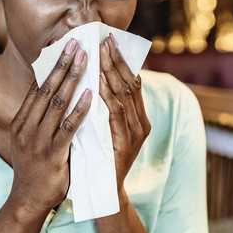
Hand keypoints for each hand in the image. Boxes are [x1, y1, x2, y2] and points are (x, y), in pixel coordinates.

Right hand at [8, 39, 90, 215]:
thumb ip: (38, 117)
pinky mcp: (52, 154)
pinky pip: (68, 127)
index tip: (62, 45)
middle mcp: (26, 127)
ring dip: (72, 79)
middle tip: (76, 43)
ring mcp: (37, 140)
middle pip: (46, 88)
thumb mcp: (29, 138)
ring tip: (85, 59)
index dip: (50, 64)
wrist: (28, 200)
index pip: (36, 86)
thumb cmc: (33, 167)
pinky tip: (90, 94)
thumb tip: (51, 91)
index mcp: (20, 121)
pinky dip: (79, 109)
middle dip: (62, 64)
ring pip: (56, 103)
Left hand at [99, 35, 150, 189]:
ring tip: (101, 53)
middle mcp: (141, 124)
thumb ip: (103, 110)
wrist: (105, 194)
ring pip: (124, 95)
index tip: (107, 41)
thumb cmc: (100, 161)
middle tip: (104, 39)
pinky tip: (99, 81)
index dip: (121, 61)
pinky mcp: (125, 145)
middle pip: (130, 83)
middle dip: (116, 60)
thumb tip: (91, 81)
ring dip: (112, 72)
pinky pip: (116, 114)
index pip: (131, 82)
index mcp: (138, 119)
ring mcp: (135, 135)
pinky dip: (108, 96)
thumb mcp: (104, 130)